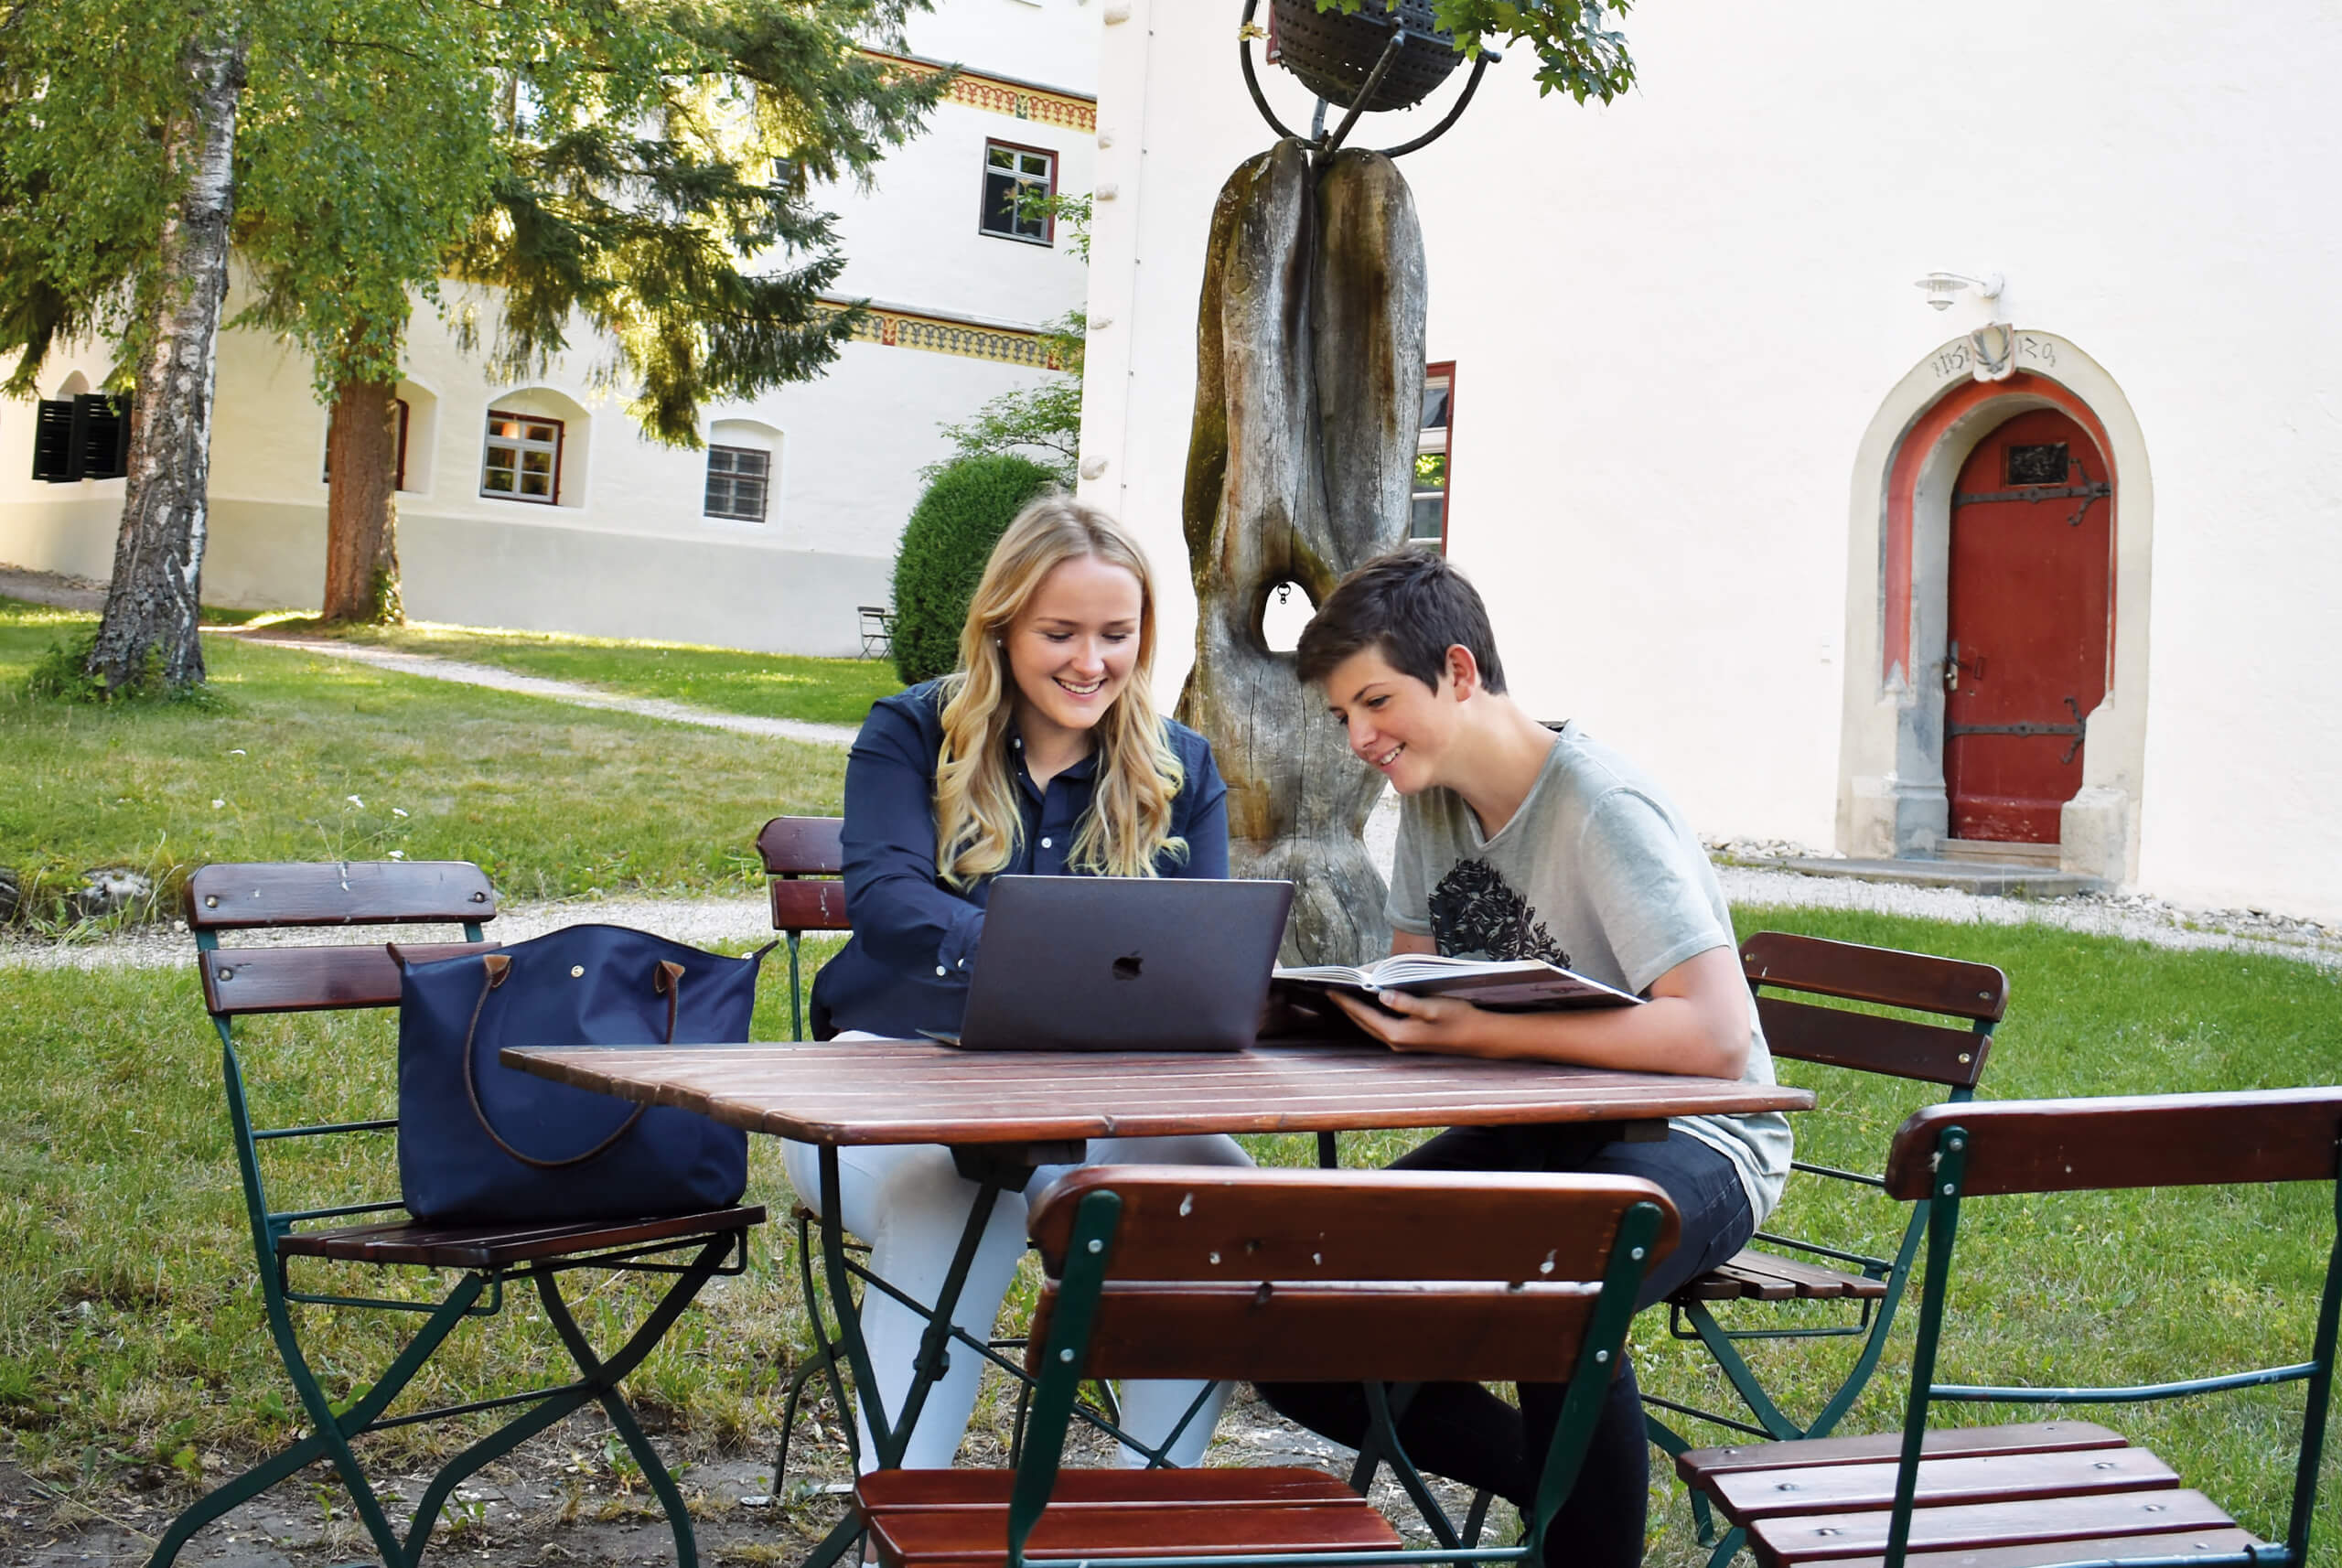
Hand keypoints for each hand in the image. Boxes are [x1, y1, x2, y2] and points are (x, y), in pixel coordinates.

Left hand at [1328, 988, 1486, 1053]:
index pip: (1364, 1015)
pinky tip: (1369, 1008)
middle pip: (1363, 1023)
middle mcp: (1397, 1042)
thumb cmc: (1458, 1019)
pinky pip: (1382, 1028)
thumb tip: (1381, 995)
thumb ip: (1405, 1002)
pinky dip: (1370, 1018)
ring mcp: (1403, 1044)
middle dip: (1347, 1008)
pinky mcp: (1410, 1042)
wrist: (1479, 1037)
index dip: (1347, 1002)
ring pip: (1371, 1027)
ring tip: (1345, 998)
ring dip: (1358, 1014)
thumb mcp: (1432, 1007)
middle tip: (1332, 992)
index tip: (1331, 990)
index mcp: (1399, 1034)